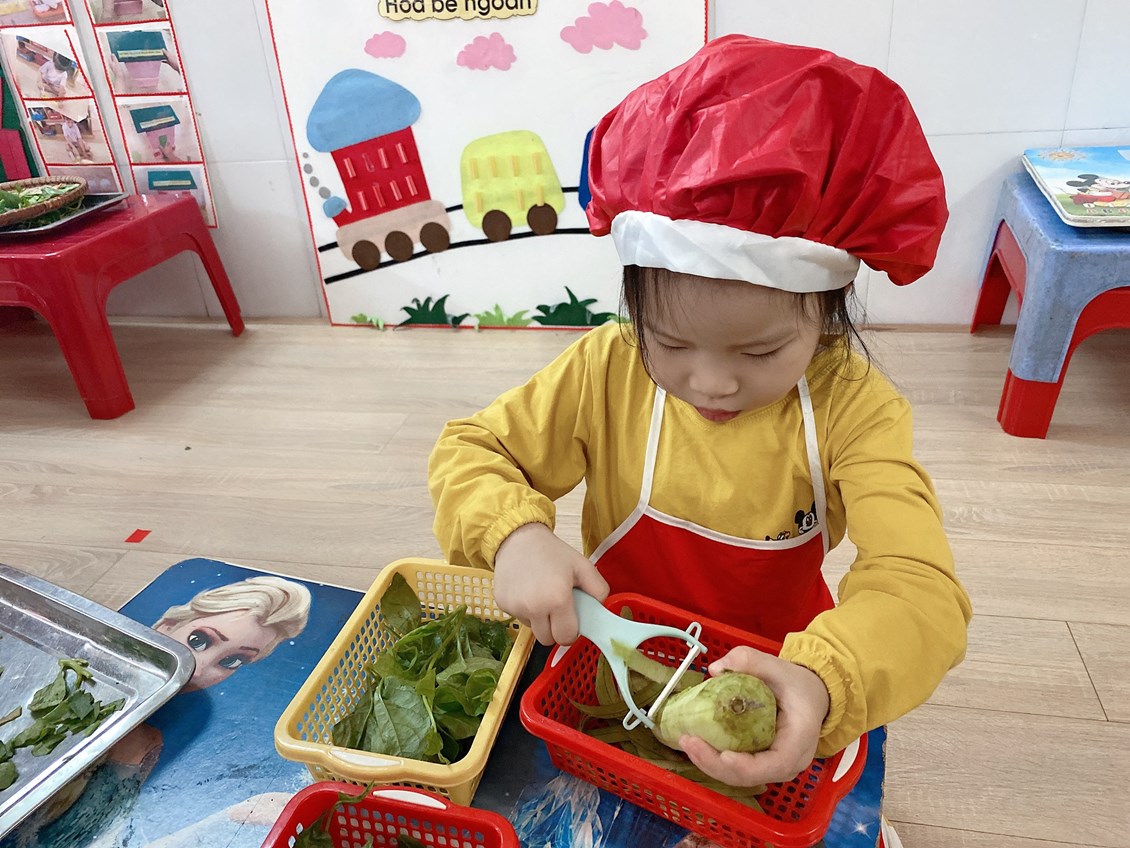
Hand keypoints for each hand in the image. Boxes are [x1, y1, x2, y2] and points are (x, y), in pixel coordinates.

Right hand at [492, 523, 608, 645]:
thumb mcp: (583, 566)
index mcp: (558, 599)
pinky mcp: (502, 604)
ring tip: (540, 594)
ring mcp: (516, 607)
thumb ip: (599, 590)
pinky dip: (524, 609)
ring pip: (532, 629)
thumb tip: (599, 610)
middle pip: (548, 639)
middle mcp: (534, 607)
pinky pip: (518, 618)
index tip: (571, 620)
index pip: (566, 637)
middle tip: (556, 608)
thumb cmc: (552, 552)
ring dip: (539, 619)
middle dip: (554, 629)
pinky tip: (526, 590)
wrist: (519, 538)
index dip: (571, 631)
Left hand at [679, 646, 829, 786]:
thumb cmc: (798, 685)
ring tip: (687, 743)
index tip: (722, 754)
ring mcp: (776, 768)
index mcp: (799, 740)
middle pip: (750, 776)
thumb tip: (716, 668)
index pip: (774, 764)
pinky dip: (717, 762)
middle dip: (715, 763)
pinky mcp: (764, 766)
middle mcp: (790, 762)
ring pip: (741, 777)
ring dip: (711, 764)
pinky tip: (698, 747)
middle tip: (688, 741)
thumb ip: (749, 660)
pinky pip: (739, 771)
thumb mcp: (778, 666)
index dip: (746, 765)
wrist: (812, 696)